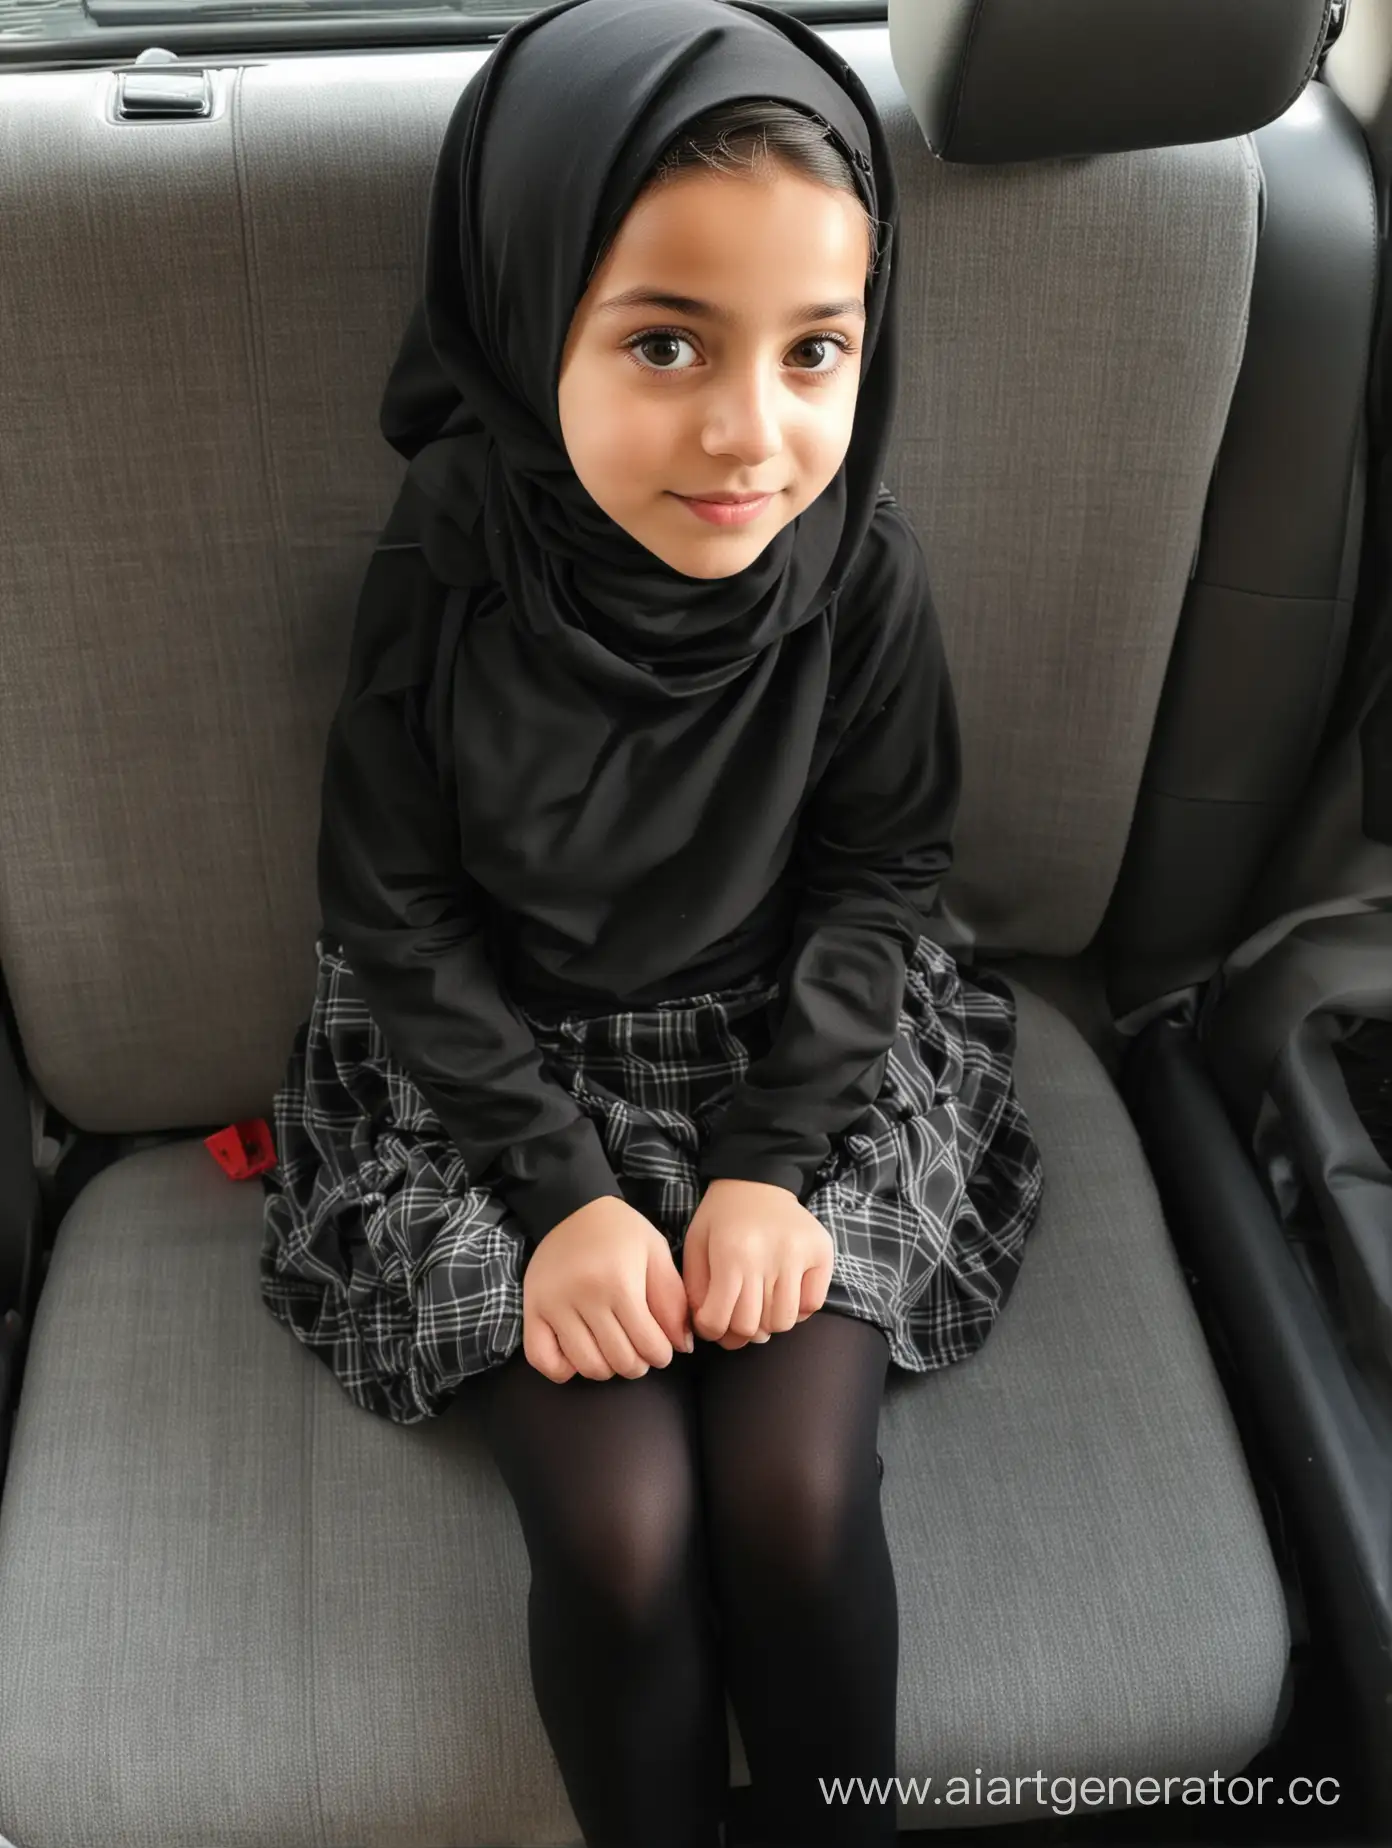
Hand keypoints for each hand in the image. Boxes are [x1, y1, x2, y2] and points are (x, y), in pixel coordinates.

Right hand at [523, 1197, 692, 1383]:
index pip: (648, 1345)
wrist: (573, 1206)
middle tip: (639, 1350)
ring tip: (614, 1350)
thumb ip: (672, 1300)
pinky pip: (542, 1359)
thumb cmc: (621, 1232)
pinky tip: (579, 1355)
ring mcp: (554, 1305)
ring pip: (586, 1366)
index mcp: (619, 1282)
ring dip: (607, 1369)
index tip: (661, 1348)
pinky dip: (563, 1369)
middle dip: (637, 1364)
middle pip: (619, 1360)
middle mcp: (584, 1296)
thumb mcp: (656, 1253)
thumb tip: (682, 1346)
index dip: (662, 1354)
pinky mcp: (533, 1309)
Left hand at [682, 1178, 833, 1349]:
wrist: (757, 1180)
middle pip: (753, 1327)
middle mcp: (768, 1255)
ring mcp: (799, 1254)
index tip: (710, 1322)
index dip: (711, 1331)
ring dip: (768, 1322)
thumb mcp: (696, 1246)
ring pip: (784, 1322)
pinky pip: (812, 1306)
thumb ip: (696, 1290)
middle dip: (739, 1332)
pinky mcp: (822, 1252)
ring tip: (760, 1304)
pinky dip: (796, 1309)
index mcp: (731, 1253)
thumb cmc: (721, 1217)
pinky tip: (783, 1292)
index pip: (719, 1320)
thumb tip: (708, 1331)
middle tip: (735, 1318)